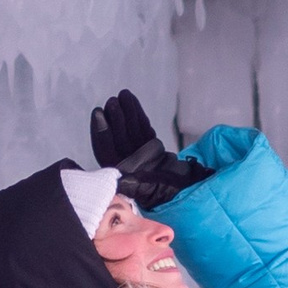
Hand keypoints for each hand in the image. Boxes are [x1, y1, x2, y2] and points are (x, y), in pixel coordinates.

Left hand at [90, 90, 203, 210]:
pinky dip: (138, 117)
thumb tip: (120, 180)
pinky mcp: (152, 151)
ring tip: (124, 94)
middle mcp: (128, 166)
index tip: (98, 112)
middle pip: (118, 138)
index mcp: (123, 176)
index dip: (102, 132)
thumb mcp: (151, 190)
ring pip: (130, 132)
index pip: (107, 150)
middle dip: (116, 118)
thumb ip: (136, 185)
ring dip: (127, 113)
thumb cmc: (169, 193)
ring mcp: (140, 157)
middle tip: (113, 100)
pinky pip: (142, 131)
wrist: (189, 190)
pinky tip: (133, 103)